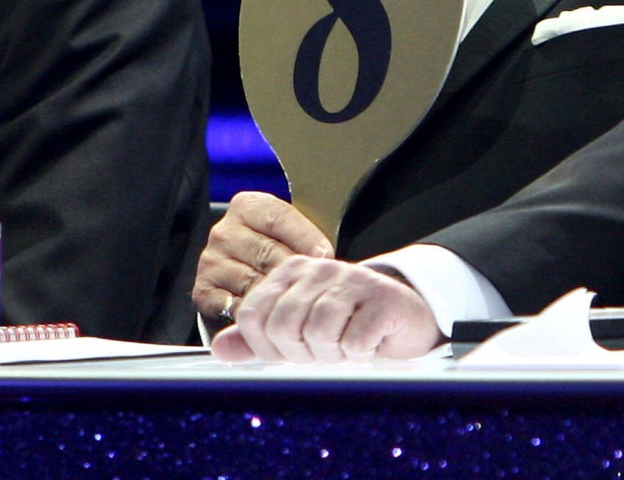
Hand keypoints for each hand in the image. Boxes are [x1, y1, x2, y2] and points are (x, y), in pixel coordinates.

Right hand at [193, 192, 333, 326]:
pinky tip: (274, 317)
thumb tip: (323, 260)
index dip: (307, 239)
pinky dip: (258, 315)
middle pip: (268, 253)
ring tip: (299, 305)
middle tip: (316, 288)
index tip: (326, 257)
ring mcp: (211, 262)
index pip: (279, 218)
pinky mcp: (204, 292)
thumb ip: (304, 239)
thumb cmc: (276, 252)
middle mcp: (224, 232)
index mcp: (246, 207)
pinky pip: (237, 307)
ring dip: (279, 297)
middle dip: (296, 273)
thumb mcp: (291, 234)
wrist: (245, 276)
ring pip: (254, 283)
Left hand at [212, 258, 443, 362]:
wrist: (403, 319)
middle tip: (324, 350)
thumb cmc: (347, 325)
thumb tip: (220, 349)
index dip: (268, 347)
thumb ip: (256, 340)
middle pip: (283, 326)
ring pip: (318, 333)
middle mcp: (318, 270)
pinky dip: (359, 353)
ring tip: (346, 346)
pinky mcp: (382, 298)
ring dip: (333, 354)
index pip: (254, 316)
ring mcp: (352, 280)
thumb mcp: (296, 333)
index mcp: (290, 273)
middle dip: (302, 353)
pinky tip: (368, 342)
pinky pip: (354, 341)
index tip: (293, 349)